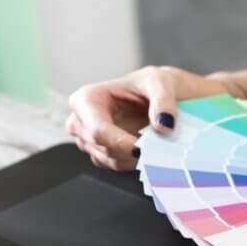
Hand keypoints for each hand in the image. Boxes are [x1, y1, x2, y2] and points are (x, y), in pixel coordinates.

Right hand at [66, 66, 225, 171]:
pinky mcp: (103, 154)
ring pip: (111, 160)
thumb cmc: (152, 83)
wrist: (161, 94)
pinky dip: (137, 160)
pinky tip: (151, 149)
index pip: (97, 130)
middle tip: (158, 147)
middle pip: (103, 148)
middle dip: (131, 150)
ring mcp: (90, 140)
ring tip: (158, 144)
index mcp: (86, 99)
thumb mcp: (160, 81)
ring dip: (137, 156)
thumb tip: (164, 126)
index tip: (144, 148)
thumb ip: (163, 100)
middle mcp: (82, 121)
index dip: (121, 143)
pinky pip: (118, 165)